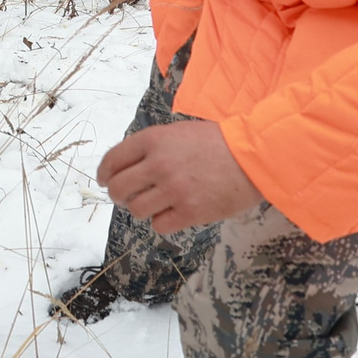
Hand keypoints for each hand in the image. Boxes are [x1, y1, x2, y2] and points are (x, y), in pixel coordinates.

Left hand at [96, 120, 264, 235]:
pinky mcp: (190, 212)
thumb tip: (129, 166)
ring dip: (140, 209)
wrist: (253, 156)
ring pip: (136, 209)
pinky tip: (172, 214)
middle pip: (118, 187)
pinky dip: (162, 221)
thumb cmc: (219, 142)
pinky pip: (159, 225)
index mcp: (154, 140)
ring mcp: (173, 189)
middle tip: (125, 197)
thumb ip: (154, 147)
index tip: (104, 180)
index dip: (104, 173)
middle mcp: (159, 164)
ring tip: (153, 205)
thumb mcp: (180, 133)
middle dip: (117, 195)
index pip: (113, 159)